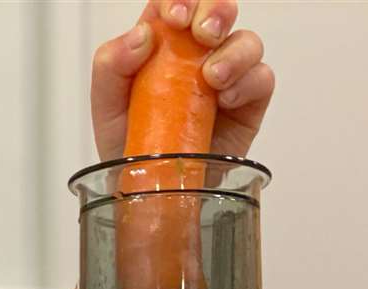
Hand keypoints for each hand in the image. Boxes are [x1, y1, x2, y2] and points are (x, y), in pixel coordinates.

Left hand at [91, 0, 274, 159]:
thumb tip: (142, 36)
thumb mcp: (105, 104)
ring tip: (211, 78)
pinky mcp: (247, 104)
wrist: (147, 191)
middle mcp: (196, 55)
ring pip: (247, 41)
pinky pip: (262, 78)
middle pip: (218, 10)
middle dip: (216, 10)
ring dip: (233, 52)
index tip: (173, 19)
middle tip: (202, 34)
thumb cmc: (127, 145)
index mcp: (161, 44)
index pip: (177, 2)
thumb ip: (111, 64)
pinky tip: (226, 98)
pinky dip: (248, 82)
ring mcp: (226, 77)